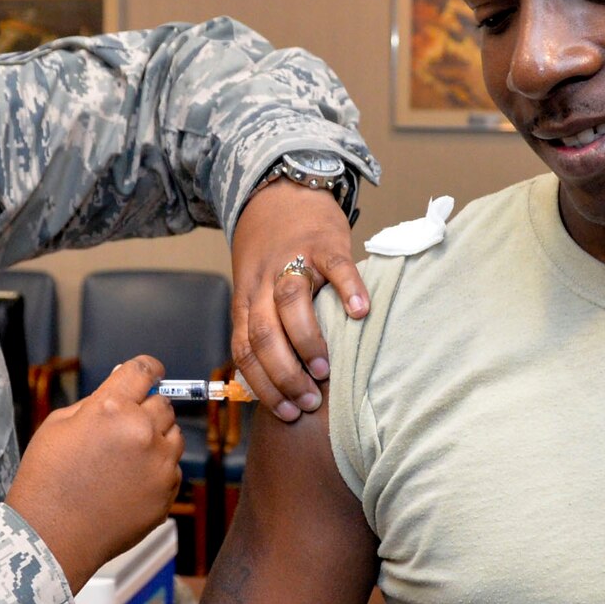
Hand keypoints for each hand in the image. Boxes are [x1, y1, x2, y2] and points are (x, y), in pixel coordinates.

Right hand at [6, 355, 182, 590]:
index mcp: (112, 408)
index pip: (144, 370)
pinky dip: (157, 471)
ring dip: (156, 440)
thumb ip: (95, 401)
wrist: (51, 536)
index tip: (151, 373)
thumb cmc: (46, 480)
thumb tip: (121, 384)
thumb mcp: (57, 425)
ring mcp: (159, 464)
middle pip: (164, 404)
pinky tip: (127, 485)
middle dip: (147, 410)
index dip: (148, 369)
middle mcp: (143, 431)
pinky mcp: (167, 492)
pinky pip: (172, 469)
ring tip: (123, 461)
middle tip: (123, 429)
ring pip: (174, 436)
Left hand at [229, 180, 368, 422]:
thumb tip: (277, 385)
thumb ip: (262, 327)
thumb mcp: (254, 289)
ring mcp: (292, 259)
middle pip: (263, 333)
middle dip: (283, 374)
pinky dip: (348, 289)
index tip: (286, 413)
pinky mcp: (322, 241)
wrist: (280, 190)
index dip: (262, 386)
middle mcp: (262, 282)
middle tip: (308, 400)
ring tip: (324, 370)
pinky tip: (360, 313)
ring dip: (306, 340)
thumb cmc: (271, 252)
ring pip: (290, 303)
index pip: (244, 350)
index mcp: (245, 299)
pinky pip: (335, 266)